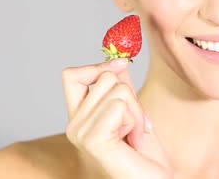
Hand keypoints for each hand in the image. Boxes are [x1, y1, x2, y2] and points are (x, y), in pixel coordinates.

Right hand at [62, 58, 172, 178]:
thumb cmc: (146, 157)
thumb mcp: (134, 113)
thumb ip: (122, 88)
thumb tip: (118, 60)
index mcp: (80, 119)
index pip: (72, 76)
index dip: (97, 66)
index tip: (121, 64)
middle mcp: (74, 125)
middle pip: (104, 77)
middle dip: (131, 96)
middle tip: (136, 124)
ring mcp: (80, 133)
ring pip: (117, 89)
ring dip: (136, 111)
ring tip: (136, 135)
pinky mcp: (92, 139)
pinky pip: (119, 105)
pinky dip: (136, 120)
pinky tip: (135, 141)